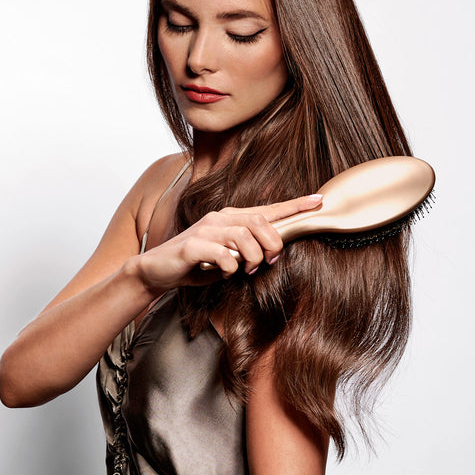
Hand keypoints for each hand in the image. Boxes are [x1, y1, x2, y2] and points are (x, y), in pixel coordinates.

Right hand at [135, 194, 322, 294]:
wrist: (157, 271)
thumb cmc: (195, 264)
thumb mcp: (228, 257)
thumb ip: (248, 251)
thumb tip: (273, 254)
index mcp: (230, 218)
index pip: (268, 209)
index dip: (294, 206)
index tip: (318, 202)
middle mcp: (219, 218)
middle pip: (261, 222)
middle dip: (273, 244)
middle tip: (270, 261)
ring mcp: (205, 230)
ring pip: (245, 236)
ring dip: (252, 258)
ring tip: (247, 270)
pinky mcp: (193, 245)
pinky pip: (224, 254)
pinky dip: (231, 268)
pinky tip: (226, 273)